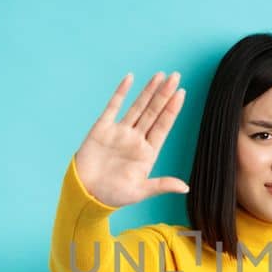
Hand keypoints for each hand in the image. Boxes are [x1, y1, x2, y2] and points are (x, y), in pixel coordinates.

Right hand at [73, 71, 188, 207]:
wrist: (85, 194)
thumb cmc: (113, 195)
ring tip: (160, 75)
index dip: (172, 110)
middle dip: (164, 94)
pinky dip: (121, 92)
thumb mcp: (140, 191)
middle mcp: (136, 139)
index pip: (163, 126)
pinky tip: (130, 78)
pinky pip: (113, 107)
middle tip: (176, 76)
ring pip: (138, 107)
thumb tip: (186, 187)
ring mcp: (120, 132)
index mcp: (147, 152)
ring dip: (148, 91)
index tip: (181, 93)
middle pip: (154, 112)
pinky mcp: (102, 129)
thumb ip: (161, 185)